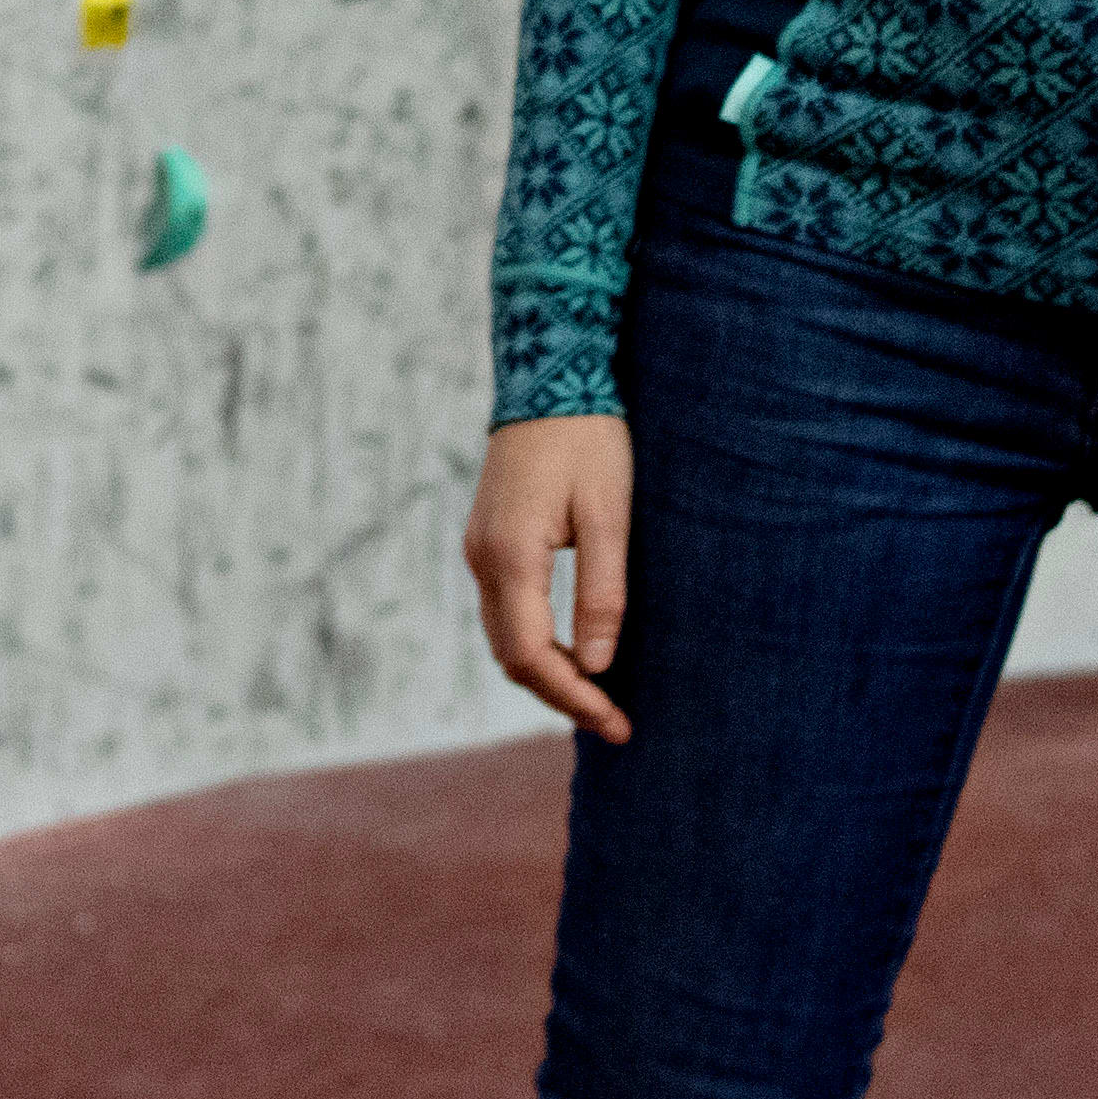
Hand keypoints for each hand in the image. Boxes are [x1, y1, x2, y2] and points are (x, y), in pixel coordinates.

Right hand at [464, 414, 636, 744]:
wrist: (550, 375)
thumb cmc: (589, 440)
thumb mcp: (609, 514)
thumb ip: (602, 592)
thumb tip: (600, 665)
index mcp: (511, 557)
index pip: (535, 657)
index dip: (575, 699)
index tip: (618, 723)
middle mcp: (482, 560)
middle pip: (514, 657)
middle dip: (562, 695)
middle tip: (616, 721)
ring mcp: (479, 549)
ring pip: (506, 637)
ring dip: (548, 673)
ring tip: (600, 695)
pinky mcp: (488, 539)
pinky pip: (505, 611)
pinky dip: (536, 642)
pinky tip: (574, 649)